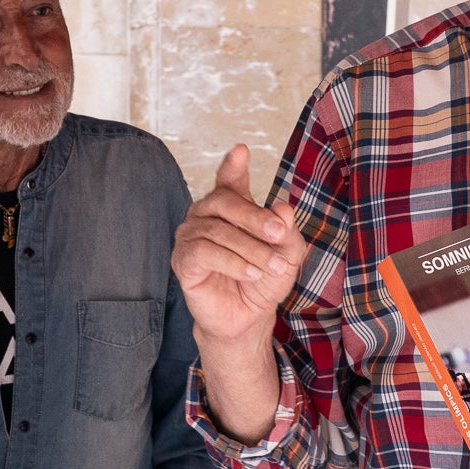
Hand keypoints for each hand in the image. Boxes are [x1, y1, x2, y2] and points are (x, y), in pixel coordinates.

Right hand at [172, 145, 306, 349]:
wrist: (248, 317)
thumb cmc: (264, 279)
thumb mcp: (286, 255)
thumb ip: (287, 232)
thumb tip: (283, 207)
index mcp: (230, 207)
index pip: (229, 180)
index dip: (233, 165)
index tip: (241, 151)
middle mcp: (206, 215)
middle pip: (225, 201)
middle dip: (255, 217)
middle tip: (278, 233)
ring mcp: (190, 236)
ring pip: (218, 230)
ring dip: (250, 248)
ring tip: (269, 267)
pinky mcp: (182, 260)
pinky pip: (204, 252)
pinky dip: (232, 261)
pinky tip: (250, 272)